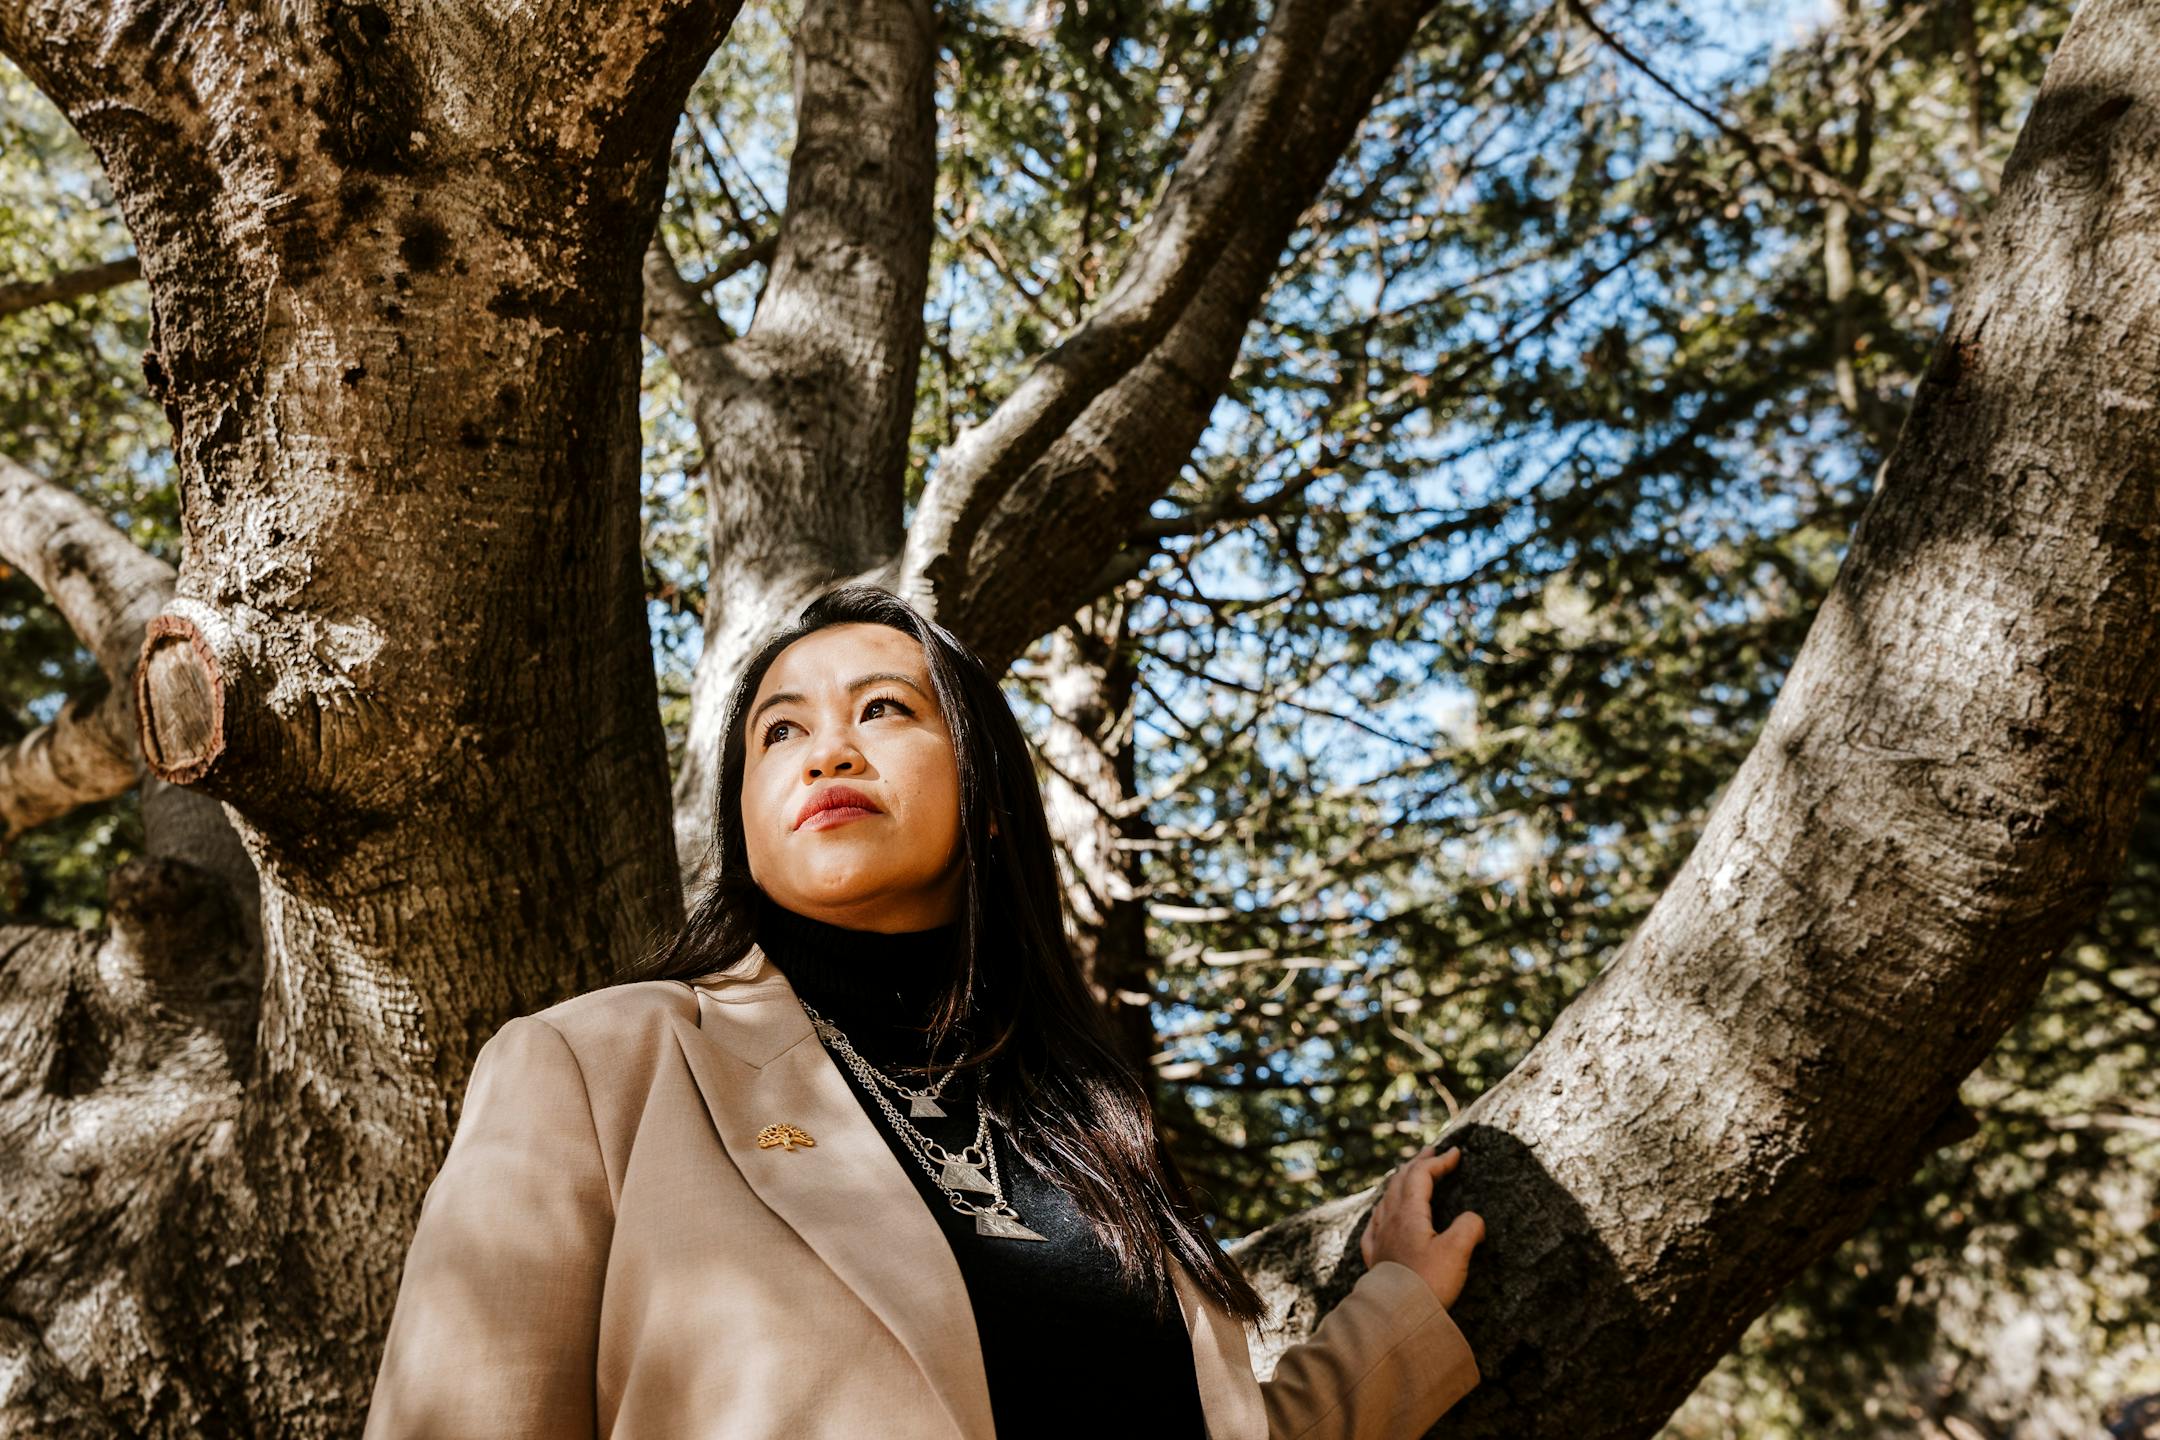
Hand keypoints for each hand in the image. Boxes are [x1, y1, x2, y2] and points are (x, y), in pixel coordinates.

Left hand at [1358, 1142, 1483, 1308]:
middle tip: (1431, 1151)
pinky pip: (1374, 1225)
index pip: (1421, 1175)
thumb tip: (1474, 1219)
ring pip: (1386, 1199)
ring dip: (1400, 1182)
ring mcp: (1380, 1238)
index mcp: (1409, 1213)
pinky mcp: (1376, 1258)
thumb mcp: (1457, 1252)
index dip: (1439, 1160)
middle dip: (1417, 1163)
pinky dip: (1382, 1210)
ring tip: (1408, 1176)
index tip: (1456, 1153)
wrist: (1398, 1315)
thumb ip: (1469, 1227)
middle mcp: (1390, 1220)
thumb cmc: (1428, 1282)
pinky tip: (1380, 1215)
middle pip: (1401, 1181)